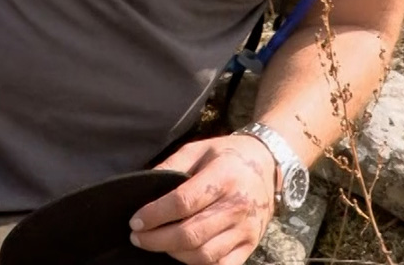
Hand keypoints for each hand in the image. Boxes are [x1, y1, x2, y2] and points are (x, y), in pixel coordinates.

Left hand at [129, 135, 276, 264]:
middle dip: (157, 240)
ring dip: (173, 254)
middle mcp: (237, 205)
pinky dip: (197, 264)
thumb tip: (142, 185)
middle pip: (191, 234)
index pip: (183, 202)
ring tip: (157, 244)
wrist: (268, 164)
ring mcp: (246, 229)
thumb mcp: (198, 149)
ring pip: (203, 255)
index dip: (154, 215)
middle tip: (138, 237)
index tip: (136, 221)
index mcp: (223, 176)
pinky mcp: (251, 245)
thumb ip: (170, 166)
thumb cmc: (227, 155)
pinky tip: (181, 254)